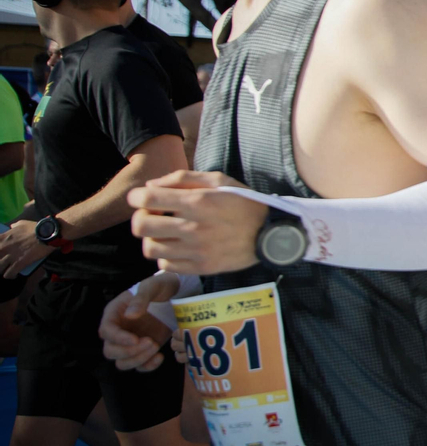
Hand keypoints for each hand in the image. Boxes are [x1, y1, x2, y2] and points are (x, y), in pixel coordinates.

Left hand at [0, 219, 50, 279]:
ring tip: (7, 270)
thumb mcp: (21, 224)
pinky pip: (9, 274)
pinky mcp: (18, 264)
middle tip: (4, 262)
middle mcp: (2, 248)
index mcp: (2, 238)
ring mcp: (10, 256)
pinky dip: (10, 275)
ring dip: (3, 269)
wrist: (47, 234)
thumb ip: (14, 226)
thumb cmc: (34, 228)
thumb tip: (11, 227)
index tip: (0, 253)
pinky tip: (13, 274)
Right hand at [100, 273, 181, 372]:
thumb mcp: (152, 286)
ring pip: (122, 362)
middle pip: (110, 351)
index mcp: (114, 313)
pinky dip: (148, 366)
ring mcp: (130, 342)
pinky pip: (139, 365)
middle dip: (129, 352)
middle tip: (150, 342)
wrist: (177, 293)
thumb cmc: (161, 286)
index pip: (106, 331)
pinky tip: (160, 357)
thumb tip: (130, 315)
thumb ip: (141, 299)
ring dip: (138, 360)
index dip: (118, 338)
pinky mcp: (143, 349)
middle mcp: (118, 330)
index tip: (135, 339)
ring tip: (156, 347)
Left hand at [129, 170, 266, 274]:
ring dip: (153, 238)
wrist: (271, 233)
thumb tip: (150, 186)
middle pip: (141, 226)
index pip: (147, 199)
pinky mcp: (200, 267)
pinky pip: (165, 265)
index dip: (137, 197)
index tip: (142, 198)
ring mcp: (196, 250)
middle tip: (153, 216)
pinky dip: (166, 256)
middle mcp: (193, 227)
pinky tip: (178, 247)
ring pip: (150, 248)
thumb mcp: (220, 180)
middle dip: (141, 218)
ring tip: (166, 233)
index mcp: (198, 202)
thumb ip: (183, 178)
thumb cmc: (244, 203)